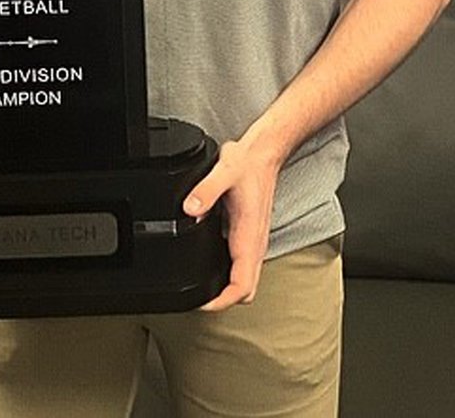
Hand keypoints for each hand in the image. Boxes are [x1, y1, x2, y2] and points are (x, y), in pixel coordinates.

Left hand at [183, 136, 281, 311]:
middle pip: (246, 291)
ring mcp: (253, 240)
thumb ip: (206, 191)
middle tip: (197, 299)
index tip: (202, 302)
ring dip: (227, 290)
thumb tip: (189, 210)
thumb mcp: (224, 170)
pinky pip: (242, 265)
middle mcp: (254, 243)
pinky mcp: (249, 234)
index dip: (222, 302)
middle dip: (223, 302)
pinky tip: (211, 263)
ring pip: (245, 280)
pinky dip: (228, 274)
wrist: (265, 153)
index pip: (242, 286)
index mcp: (250, 236)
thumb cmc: (249, 162)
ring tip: (201, 287)